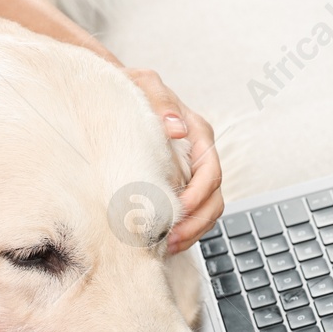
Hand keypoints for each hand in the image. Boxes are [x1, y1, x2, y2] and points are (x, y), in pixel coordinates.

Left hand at [125, 68, 223, 253]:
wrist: (117, 95)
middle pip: (214, 199)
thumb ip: (162, 101)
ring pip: (207, 212)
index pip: (211, 174)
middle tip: (169, 240)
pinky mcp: (180, 187)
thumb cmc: (132, 89)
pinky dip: (182, 231)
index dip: (198, 198)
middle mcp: (201, 157)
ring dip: (190, 233)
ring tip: (165, 247)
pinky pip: (192, 215)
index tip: (177, 213)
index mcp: (200, 134)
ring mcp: (192, 174)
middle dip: (196, 224)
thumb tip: (177, 127)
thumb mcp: (145, 84)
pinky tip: (162, 241)